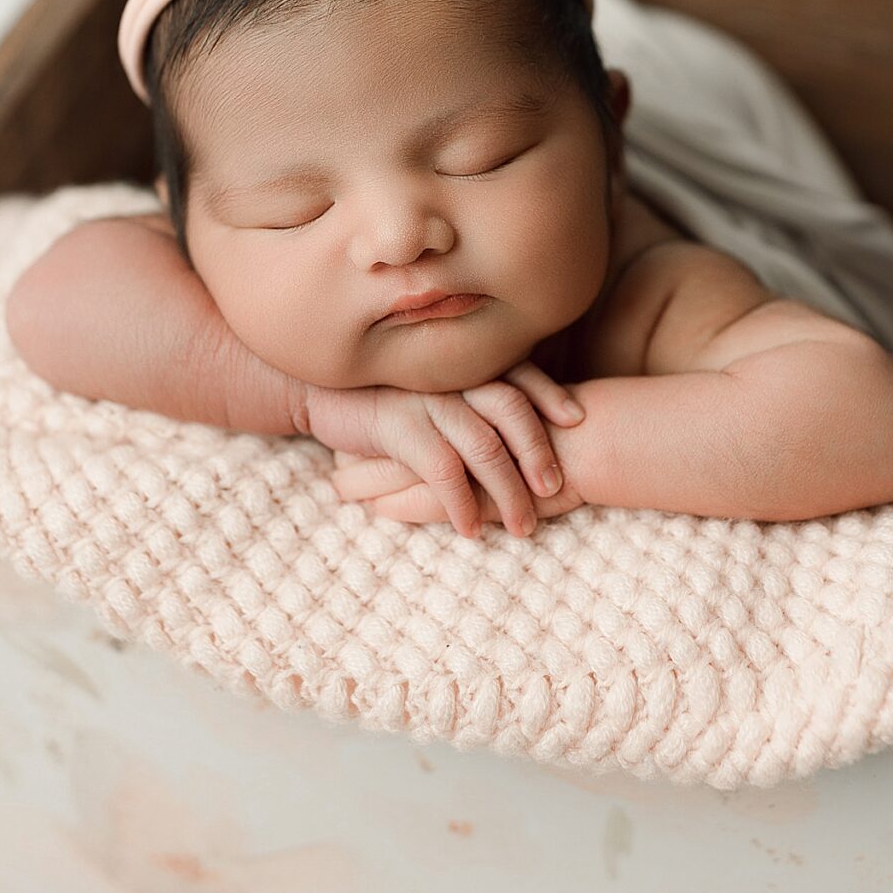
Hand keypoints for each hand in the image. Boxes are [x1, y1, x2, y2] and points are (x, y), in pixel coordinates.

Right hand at [302, 362, 583, 538]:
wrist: (314, 389)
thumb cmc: (379, 391)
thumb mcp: (426, 381)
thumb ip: (463, 388)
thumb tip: (513, 419)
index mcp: (462, 362)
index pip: (519, 373)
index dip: (550, 394)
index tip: (578, 419)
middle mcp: (450, 377)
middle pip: (511, 411)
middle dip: (539, 453)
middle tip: (557, 491)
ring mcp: (426, 400)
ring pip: (484, 446)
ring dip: (507, 492)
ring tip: (522, 528)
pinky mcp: (398, 427)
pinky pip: (442, 470)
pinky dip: (461, 504)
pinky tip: (470, 530)